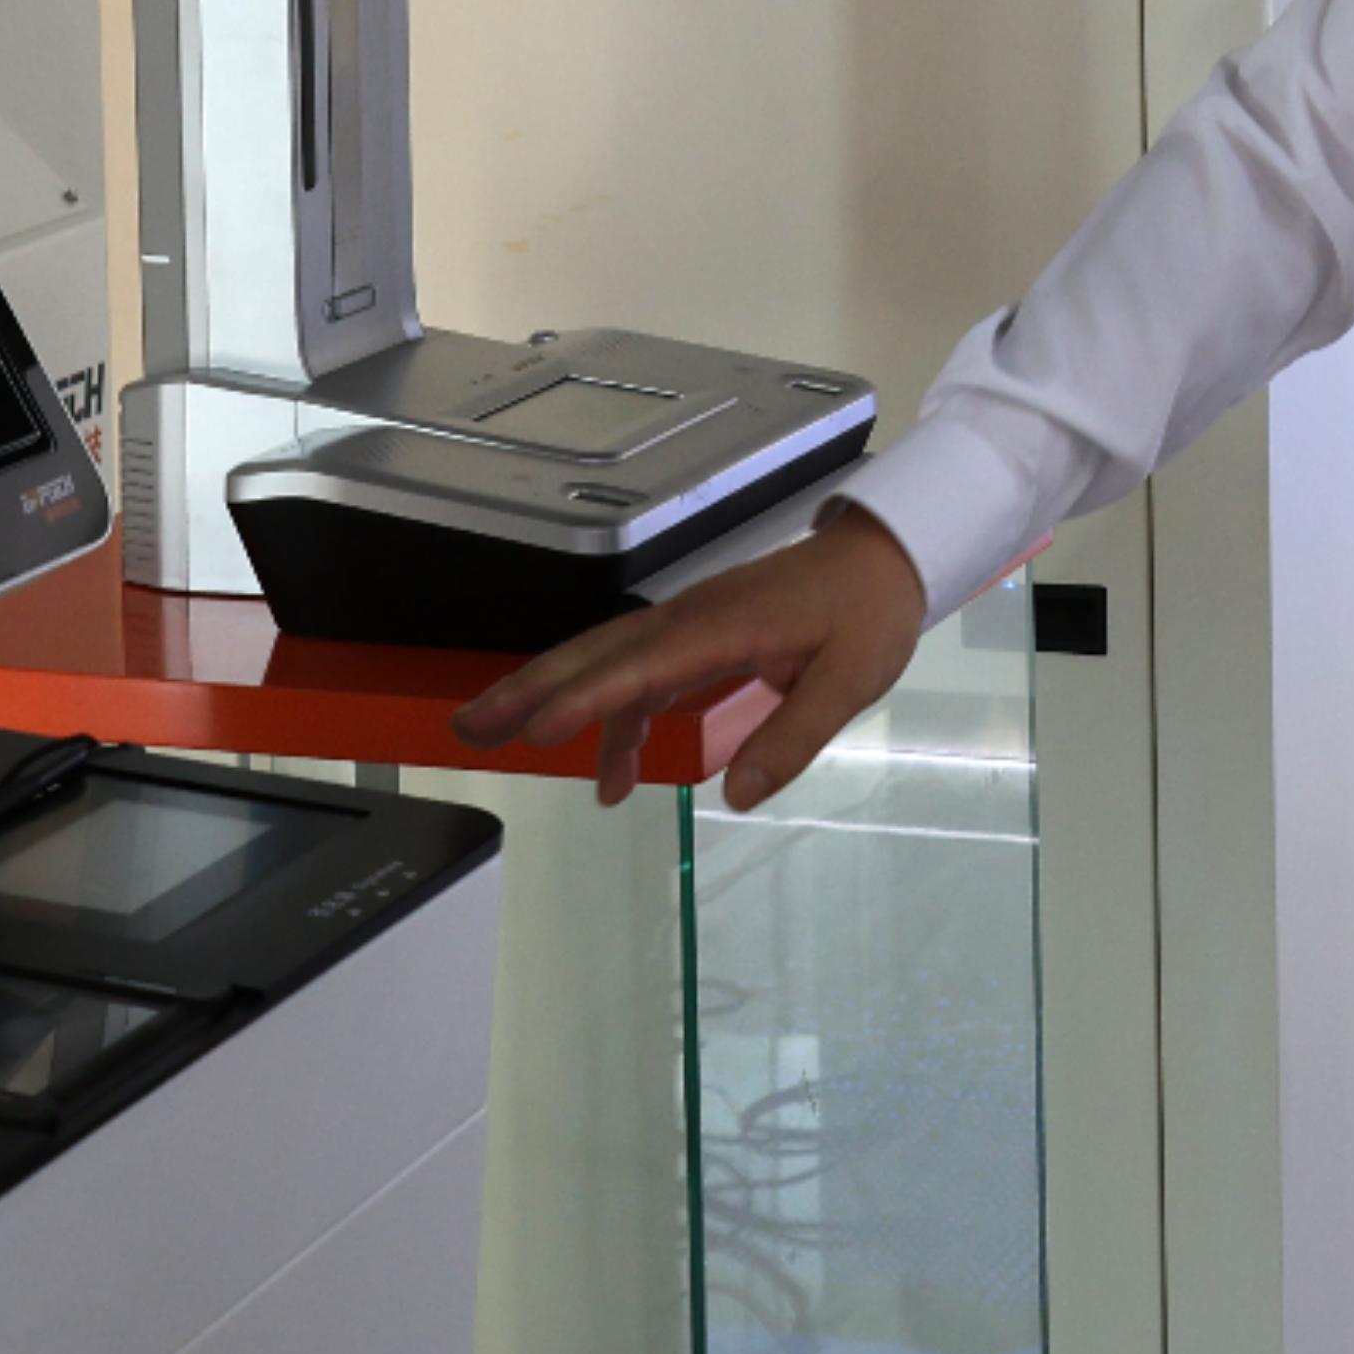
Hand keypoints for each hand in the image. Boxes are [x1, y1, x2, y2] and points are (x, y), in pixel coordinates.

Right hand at [446, 501, 926, 811]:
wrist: (884, 558)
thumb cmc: (868, 615)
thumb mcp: (849, 681)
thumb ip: (793, 736)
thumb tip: (738, 794)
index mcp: (722, 625)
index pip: (641, 664)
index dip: (587, 698)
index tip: (537, 729)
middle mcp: (689, 619)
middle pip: (595, 654)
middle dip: (529, 690)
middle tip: (468, 727)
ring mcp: (686, 624)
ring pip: (603, 661)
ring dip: (550, 698)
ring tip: (501, 744)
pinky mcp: (694, 636)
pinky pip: (634, 674)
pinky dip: (610, 718)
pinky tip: (611, 774)